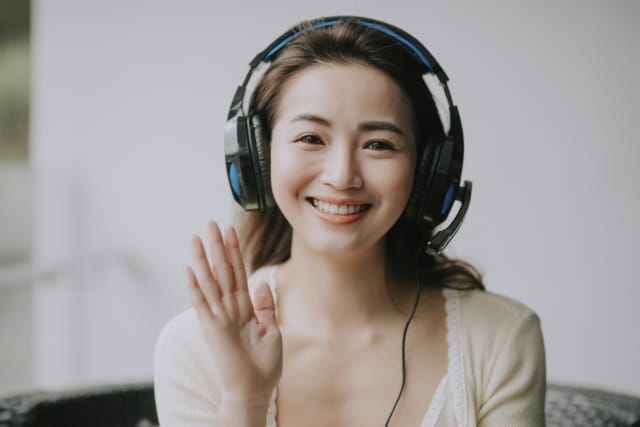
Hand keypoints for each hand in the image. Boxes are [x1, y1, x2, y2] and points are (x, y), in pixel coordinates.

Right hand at [186, 220, 282, 404]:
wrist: (255, 389)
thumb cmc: (263, 363)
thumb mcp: (272, 329)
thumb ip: (266, 306)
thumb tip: (262, 283)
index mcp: (245, 307)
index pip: (238, 272)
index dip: (234, 250)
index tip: (230, 230)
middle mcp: (230, 308)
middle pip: (223, 270)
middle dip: (218, 246)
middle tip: (211, 223)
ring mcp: (219, 317)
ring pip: (210, 282)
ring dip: (203, 259)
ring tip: (197, 237)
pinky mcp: (212, 329)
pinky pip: (202, 305)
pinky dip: (195, 287)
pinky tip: (188, 270)